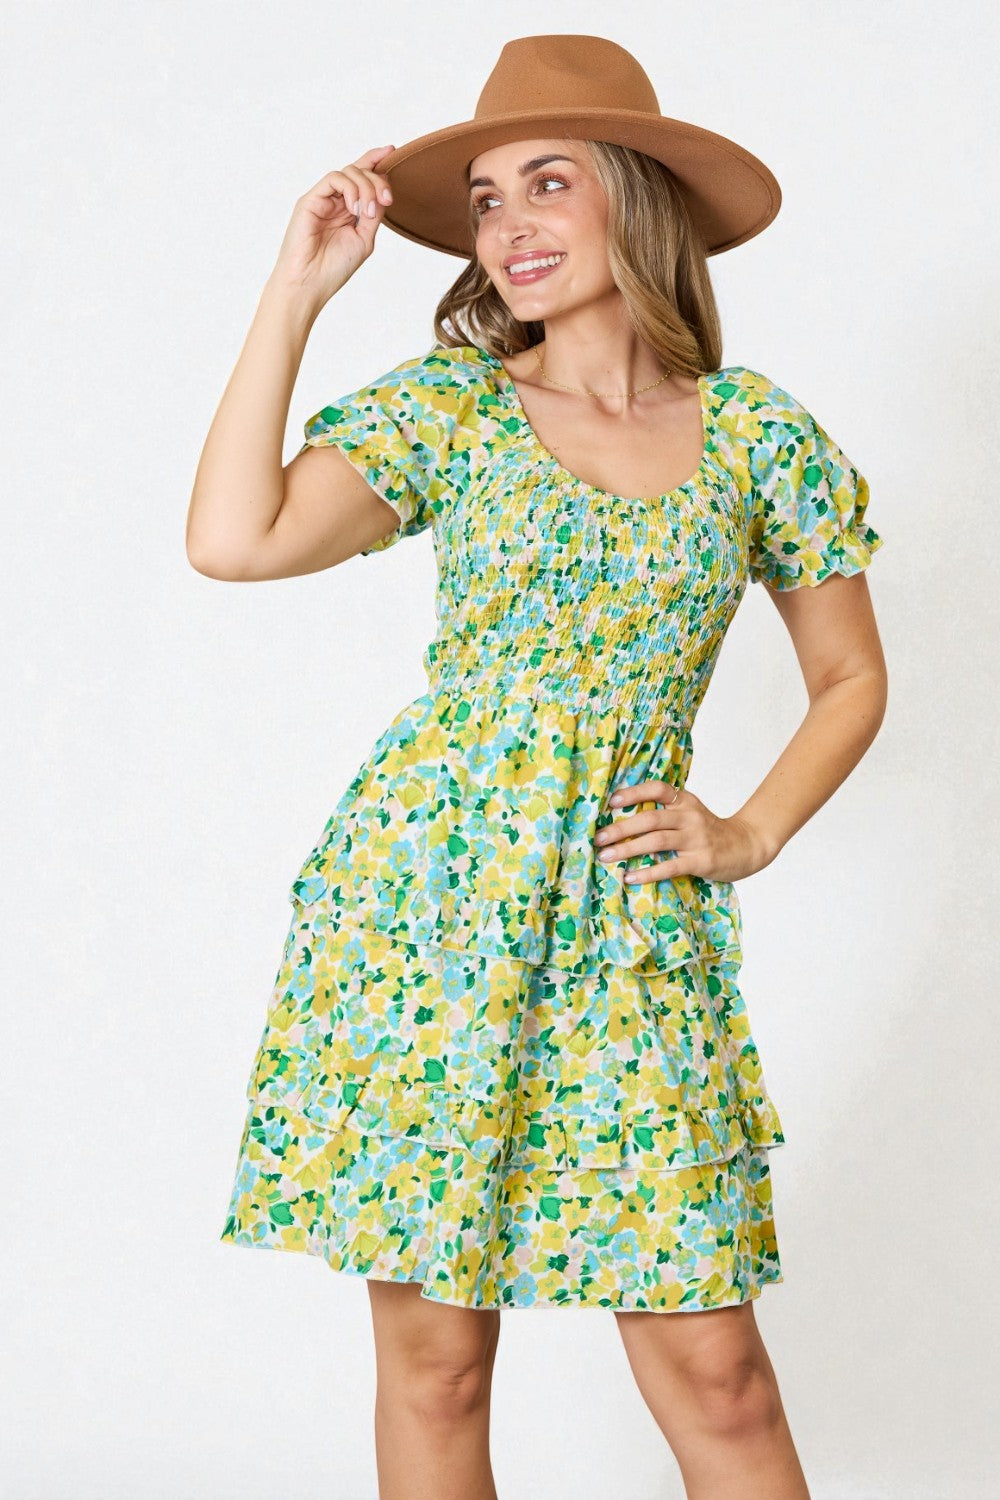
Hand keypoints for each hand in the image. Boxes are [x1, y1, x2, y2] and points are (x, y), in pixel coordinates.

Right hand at [267, 145, 396, 310]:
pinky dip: (350, 189)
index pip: (362, 177)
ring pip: (349, 172)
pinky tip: (354, 208)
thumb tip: (383, 191)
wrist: (309, 283)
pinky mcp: (310, 200)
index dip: (376, 161)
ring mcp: (322, 199)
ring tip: (365, 213)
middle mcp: (335, 201)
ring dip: (365, 188)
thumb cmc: (333, 268)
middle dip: (378, 181)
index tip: (392, 151)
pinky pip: (334, 179)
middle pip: (360, 171)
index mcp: (348, 210)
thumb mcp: (364, 239)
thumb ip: (374, 215)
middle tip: (386, 200)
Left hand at [593, 779, 775, 885]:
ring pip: (657, 841)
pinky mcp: (701, 860)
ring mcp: (696, 838)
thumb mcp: (690, 813)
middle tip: (598, 838)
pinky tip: (630, 877)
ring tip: (606, 857)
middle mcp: (690, 816)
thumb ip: (664, 812)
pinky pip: (670, 866)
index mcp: (684, 801)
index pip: (658, 789)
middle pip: (651, 818)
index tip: (611, 802)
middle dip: (621, 828)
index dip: (634, 793)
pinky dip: (648, 872)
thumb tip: (621, 817)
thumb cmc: (709, 831)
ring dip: (628, 849)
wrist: (746, 846)